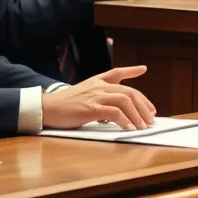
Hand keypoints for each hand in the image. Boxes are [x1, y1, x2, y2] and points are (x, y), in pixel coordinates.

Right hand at [42, 66, 156, 130]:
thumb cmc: (64, 105)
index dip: (131, 70)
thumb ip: (97, 96)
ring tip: (144, 126)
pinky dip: (125, 121)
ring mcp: (95, 96)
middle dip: (143, 104)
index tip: (143, 69)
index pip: (116, 72)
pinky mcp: (91, 109)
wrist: (47, 108)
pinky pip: (114, 113)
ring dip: (138, 114)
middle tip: (151, 117)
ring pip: (125, 101)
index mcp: (96, 82)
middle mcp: (98, 86)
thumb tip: (113, 109)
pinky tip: (130, 129)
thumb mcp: (83, 94)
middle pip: (129, 92)